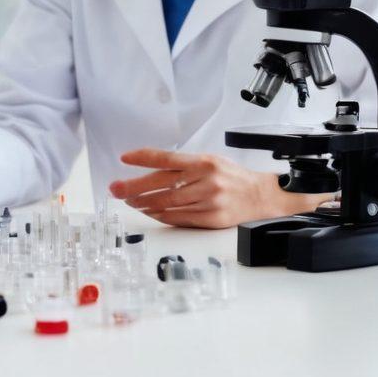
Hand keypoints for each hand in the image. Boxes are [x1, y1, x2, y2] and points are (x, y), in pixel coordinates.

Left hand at [108, 148, 331, 228]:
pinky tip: (150, 212)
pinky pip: (178, 218)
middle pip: (161, 184)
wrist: (260, 196)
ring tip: (130, 202)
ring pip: (167, 203)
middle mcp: (205, 180)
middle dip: (134, 187)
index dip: (143, 158)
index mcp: (204, 161)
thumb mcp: (210, 161)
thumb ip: (185, 164)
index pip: (167, 158)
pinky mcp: (210, 219)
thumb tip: (152, 169)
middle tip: (116, 189)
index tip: (124, 158)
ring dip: (144, 204)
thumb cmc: (232, 177)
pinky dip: (160, 215)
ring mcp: (208, 201)